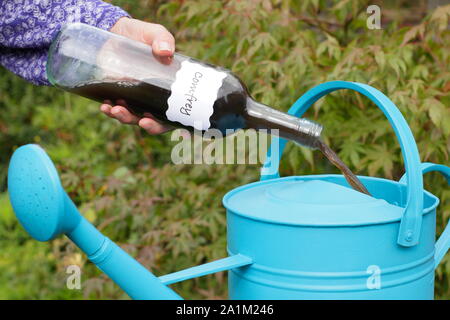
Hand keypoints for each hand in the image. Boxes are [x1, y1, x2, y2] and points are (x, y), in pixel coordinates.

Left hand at [101, 17, 173, 134]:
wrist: (115, 30)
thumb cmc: (141, 34)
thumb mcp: (154, 33)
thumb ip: (162, 39)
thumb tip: (166, 52)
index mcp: (168, 89)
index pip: (171, 114)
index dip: (162, 124)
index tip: (148, 121)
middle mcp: (153, 98)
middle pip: (153, 121)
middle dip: (144, 124)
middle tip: (138, 120)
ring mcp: (136, 98)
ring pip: (133, 117)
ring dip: (124, 118)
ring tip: (114, 110)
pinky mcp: (119, 94)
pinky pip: (116, 109)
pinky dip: (110, 111)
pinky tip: (104, 106)